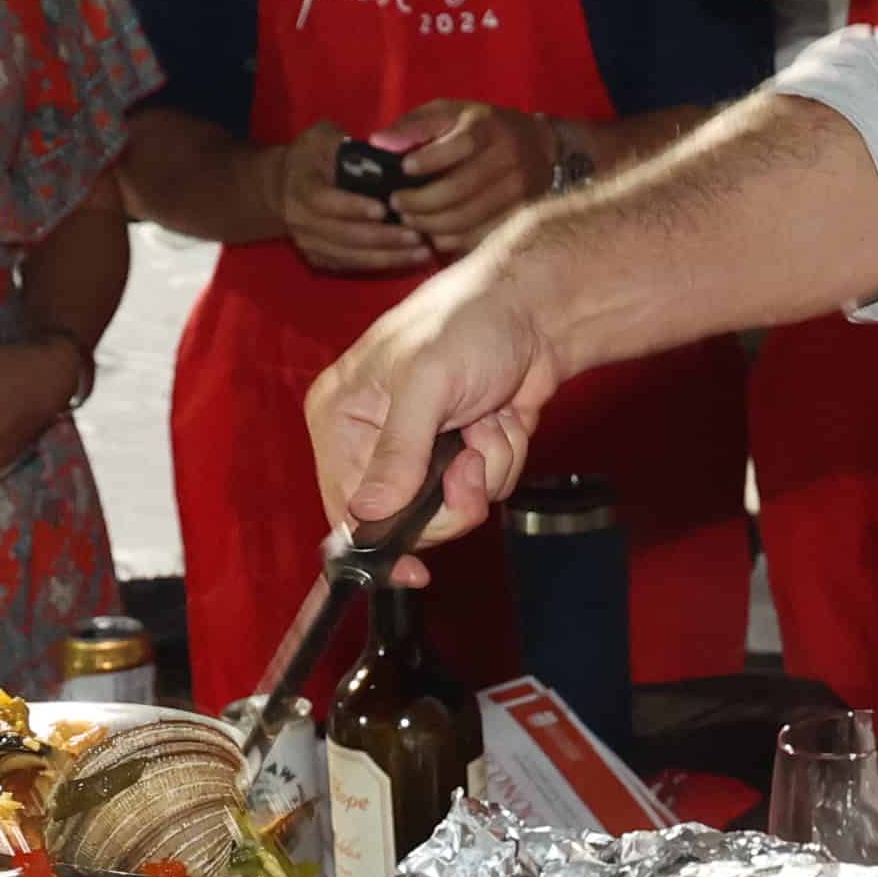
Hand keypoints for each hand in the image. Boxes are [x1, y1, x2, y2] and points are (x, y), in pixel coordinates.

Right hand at [272, 128, 430, 275]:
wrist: (280, 188)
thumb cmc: (310, 157)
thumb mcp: (320, 138)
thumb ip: (342, 142)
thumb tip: (379, 150)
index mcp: (301, 186)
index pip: (324, 201)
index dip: (352, 207)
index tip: (383, 209)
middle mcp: (301, 220)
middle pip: (343, 235)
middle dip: (382, 238)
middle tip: (417, 235)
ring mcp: (309, 244)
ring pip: (350, 256)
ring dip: (388, 257)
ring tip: (422, 252)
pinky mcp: (320, 259)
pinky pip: (352, 266)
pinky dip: (380, 264)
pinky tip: (408, 260)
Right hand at [305, 241, 570, 563]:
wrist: (538, 307)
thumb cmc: (470, 323)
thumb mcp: (426, 383)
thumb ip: (398, 451)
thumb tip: (368, 516)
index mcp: (340, 417)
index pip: (346, 507)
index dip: (382, 541)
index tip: (415, 568)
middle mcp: (371, 437)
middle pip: (403, 519)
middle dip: (450, 498)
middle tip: (471, 462)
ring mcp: (421, 448)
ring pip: (451, 508)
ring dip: (485, 471)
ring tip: (488, 421)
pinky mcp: (463, 452)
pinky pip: (484, 490)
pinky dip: (504, 459)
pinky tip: (502, 418)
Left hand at [379, 97, 555, 251]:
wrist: (535, 145)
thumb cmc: (477, 127)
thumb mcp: (447, 113)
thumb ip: (413, 126)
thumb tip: (379, 143)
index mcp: (487, 127)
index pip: (461, 145)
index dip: (430, 160)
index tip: (404, 168)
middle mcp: (508, 158)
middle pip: (460, 189)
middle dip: (420, 202)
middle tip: (396, 204)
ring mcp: (518, 190)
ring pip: (467, 219)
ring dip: (430, 225)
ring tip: (410, 219)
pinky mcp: (519, 216)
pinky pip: (478, 237)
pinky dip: (450, 240)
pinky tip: (434, 233)